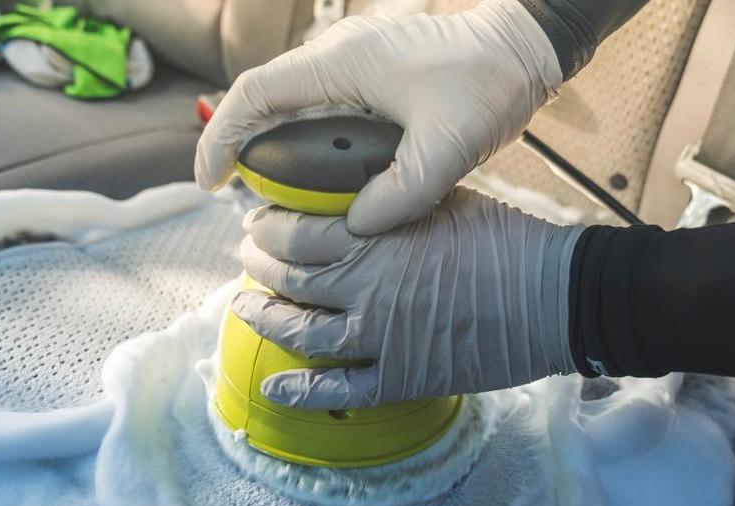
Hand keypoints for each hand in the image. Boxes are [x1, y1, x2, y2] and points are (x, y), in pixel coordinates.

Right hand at [195, 0, 561, 234]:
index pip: (254, 96)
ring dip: (282, 150)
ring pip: (294, 107)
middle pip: (267, 103)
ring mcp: (353, 61)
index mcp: (340, 62)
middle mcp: (337, 55)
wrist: (524, 48)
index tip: (209, 181)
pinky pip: (323, 109)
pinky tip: (328, 179)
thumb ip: (402, 194)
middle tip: (250, 202)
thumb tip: (355, 228)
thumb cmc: (489, 82)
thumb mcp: (448, 147)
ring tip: (284, 198)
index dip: (221, 138)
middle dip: (248, 152)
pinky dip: (314, 144)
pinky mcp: (370, 74)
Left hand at [232, 189, 584, 407]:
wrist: (555, 299)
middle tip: (247, 261)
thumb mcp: (445, 198)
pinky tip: (274, 388)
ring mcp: (380, 339)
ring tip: (244, 309)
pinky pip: (340, 392)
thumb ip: (392, 199)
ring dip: (265, 321)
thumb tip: (359, 194)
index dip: (267, 230)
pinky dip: (302, 393)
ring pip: (301, 335)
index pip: (296, 234)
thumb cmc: (507, 242)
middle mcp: (366, 290)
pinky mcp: (401, 378)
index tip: (257, 225)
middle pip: (290, 281)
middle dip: (258, 269)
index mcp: (375, 240)